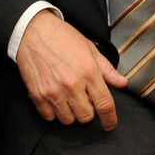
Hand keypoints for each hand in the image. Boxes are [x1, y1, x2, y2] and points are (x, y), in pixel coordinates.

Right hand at [14, 10, 126, 128]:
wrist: (32, 31)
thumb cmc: (61, 37)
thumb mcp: (89, 48)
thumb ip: (107, 69)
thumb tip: (121, 83)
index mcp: (88, 71)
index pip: (104, 105)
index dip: (110, 119)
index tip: (109, 123)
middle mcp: (72, 84)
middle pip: (86, 117)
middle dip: (88, 111)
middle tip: (83, 99)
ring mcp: (53, 91)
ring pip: (68, 120)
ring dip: (70, 112)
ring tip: (68, 97)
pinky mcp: (37, 95)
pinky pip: (49, 117)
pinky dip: (54, 112)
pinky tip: (55, 98)